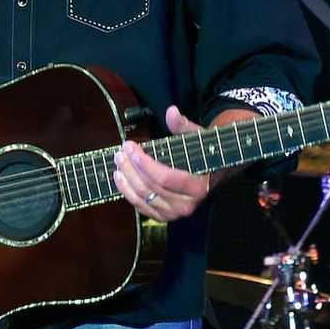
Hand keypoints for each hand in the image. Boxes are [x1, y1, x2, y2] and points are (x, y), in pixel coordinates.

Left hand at [113, 106, 216, 220]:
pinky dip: (128, 193)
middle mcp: (187, 205)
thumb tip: (172, 112)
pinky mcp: (164, 216)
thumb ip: (184, 126)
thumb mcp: (197, 137)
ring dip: (127, 180)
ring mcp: (174, 213)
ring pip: (144, 198)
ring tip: (118, 162)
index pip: (165, 178)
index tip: (131, 148)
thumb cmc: (203, 154)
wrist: (211, 174)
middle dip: (132, 168)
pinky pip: (142, 208)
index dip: (145, 163)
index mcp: (198, 186)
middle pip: (151, 187)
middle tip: (121, 151)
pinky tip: (121, 179)